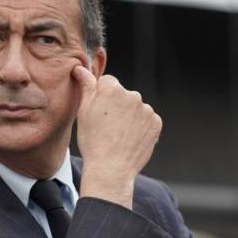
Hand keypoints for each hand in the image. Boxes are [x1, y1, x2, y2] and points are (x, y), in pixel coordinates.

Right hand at [72, 66, 161, 208]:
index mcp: (112, 89)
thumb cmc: (93, 141)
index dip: (101, 97)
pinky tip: (130, 139)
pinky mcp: (156, 123)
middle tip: (108, 126)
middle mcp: (132, 95)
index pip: (108, 83)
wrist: (111, 168)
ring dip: (130, 117)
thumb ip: (86, 86)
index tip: (99, 113)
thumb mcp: (83, 112)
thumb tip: (80, 68)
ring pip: (136, 108)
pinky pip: (147, 120)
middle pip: (123, 95)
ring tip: (119, 135)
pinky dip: (141, 127)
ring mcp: (146, 109)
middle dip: (117, 106)